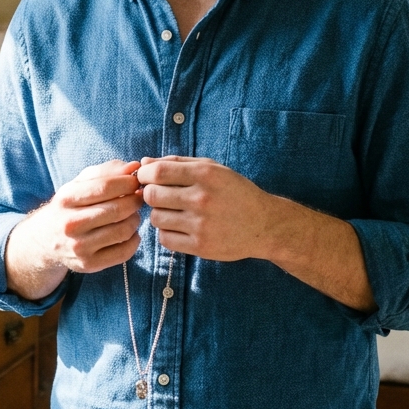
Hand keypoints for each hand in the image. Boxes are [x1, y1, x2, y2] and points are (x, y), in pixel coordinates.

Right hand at [4, 159, 142, 299]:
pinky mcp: (89, 264)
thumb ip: (106, 171)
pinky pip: (125, 252)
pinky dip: (134, 240)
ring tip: (132, 214)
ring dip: (135, 219)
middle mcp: (70, 224)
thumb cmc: (70, 206)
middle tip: (138, 198)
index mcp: (66, 199)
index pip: (105, 187)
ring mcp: (79, 247)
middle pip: (117, 210)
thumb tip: (134, 166)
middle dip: (135, 201)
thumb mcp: (79, 183)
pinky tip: (129, 233)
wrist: (46, 239)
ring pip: (123, 231)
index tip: (136, 181)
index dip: (127, 182)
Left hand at [135, 156, 280, 261]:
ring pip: (156, 218)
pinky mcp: (201, 246)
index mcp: (205, 175)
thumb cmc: (234, 192)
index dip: (144, 175)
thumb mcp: (212, 169)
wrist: (264, 224)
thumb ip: (178, 162)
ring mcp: (201, 225)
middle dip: (149, 194)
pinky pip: (165, 239)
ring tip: (173, 212)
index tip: (146, 178)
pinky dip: (166, 233)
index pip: (157, 172)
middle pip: (152, 195)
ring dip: (159, 214)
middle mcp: (202, 199)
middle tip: (159, 196)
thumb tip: (144, 162)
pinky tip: (178, 227)